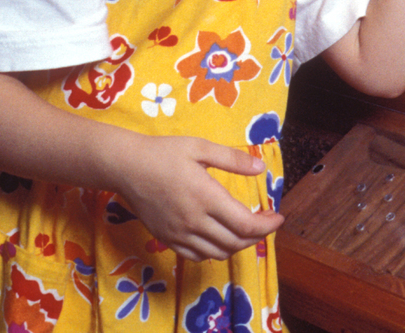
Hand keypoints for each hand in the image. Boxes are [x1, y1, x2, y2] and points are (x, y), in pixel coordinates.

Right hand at [116, 135, 283, 261]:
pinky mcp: (166, 238)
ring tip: (246, 230)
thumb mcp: (200, 147)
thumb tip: (260, 167)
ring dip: (238, 245)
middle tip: (266, 222)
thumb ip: (232, 159)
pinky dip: (214, 252)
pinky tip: (220, 238)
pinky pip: (196, 256)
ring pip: (218, 253)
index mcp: (206, 197)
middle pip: (236, 242)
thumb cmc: (163, 153)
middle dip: (258, 236)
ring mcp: (179, 233)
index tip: (278, 217)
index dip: (268, 226)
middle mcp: (194, 221)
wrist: (126, 167)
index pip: (245, 225)